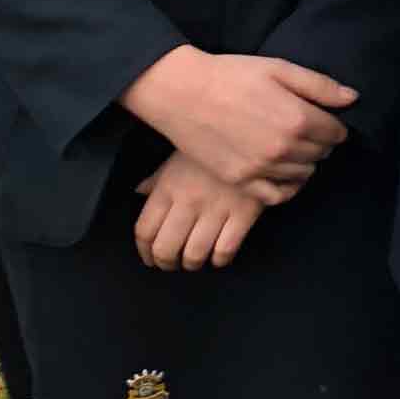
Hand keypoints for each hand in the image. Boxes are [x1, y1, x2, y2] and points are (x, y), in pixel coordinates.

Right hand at [120, 47, 354, 201]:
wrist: (183, 93)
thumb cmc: (233, 75)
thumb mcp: (280, 69)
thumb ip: (320, 86)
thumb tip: (353, 99)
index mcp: (298, 119)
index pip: (336, 133)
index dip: (335, 125)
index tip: (326, 119)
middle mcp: (283, 149)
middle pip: (321, 154)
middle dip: (321, 142)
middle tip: (308, 130)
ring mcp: (260, 169)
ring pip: (303, 175)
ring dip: (305, 162)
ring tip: (293, 147)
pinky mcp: (239, 181)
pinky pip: (276, 196)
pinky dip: (286, 187)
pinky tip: (283, 172)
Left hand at [133, 151, 267, 270]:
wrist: (259, 134)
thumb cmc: (217, 144)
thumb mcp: (182, 155)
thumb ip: (158, 178)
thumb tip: (139, 191)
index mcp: (170, 186)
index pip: (144, 231)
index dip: (144, 251)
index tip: (150, 257)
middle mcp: (190, 200)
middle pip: (166, 249)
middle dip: (166, 263)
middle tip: (171, 264)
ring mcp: (217, 207)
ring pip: (195, 254)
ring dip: (192, 264)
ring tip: (195, 260)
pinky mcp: (244, 213)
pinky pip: (226, 249)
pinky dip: (220, 259)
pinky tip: (219, 254)